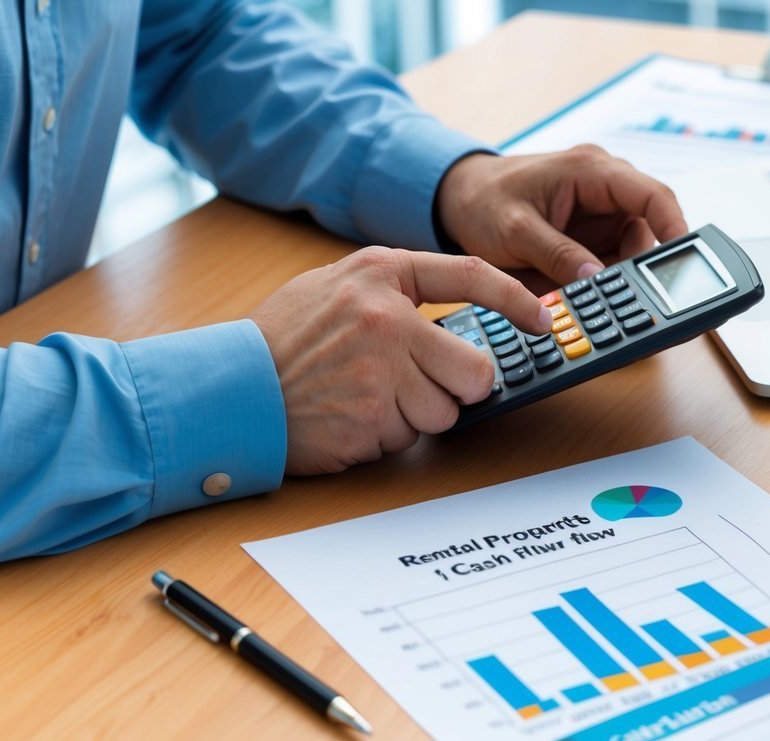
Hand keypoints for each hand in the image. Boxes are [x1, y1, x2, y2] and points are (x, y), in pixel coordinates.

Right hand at [249, 247, 551, 474]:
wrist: (227, 389)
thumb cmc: (282, 341)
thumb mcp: (334, 289)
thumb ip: (393, 295)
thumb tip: (455, 325)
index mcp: (379, 274)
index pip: (469, 273)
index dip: (515, 299)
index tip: (543, 319)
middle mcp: (386, 318)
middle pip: (475, 369)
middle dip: (458, 387)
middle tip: (421, 385)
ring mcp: (380, 370)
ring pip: (445, 411)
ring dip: (416, 415)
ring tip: (367, 398)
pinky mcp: (371, 418)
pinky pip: (409, 438)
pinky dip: (386, 436)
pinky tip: (351, 418)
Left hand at [435, 145, 688, 283]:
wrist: (460, 201)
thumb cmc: (484, 200)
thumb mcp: (515, 228)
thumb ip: (556, 253)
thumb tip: (596, 279)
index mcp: (592, 172)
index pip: (652, 196)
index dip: (676, 228)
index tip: (684, 263)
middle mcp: (606, 191)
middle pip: (649, 233)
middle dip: (646, 270)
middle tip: (641, 305)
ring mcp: (601, 218)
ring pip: (633, 256)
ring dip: (626, 284)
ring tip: (613, 311)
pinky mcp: (592, 242)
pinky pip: (613, 267)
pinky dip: (609, 288)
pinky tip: (599, 306)